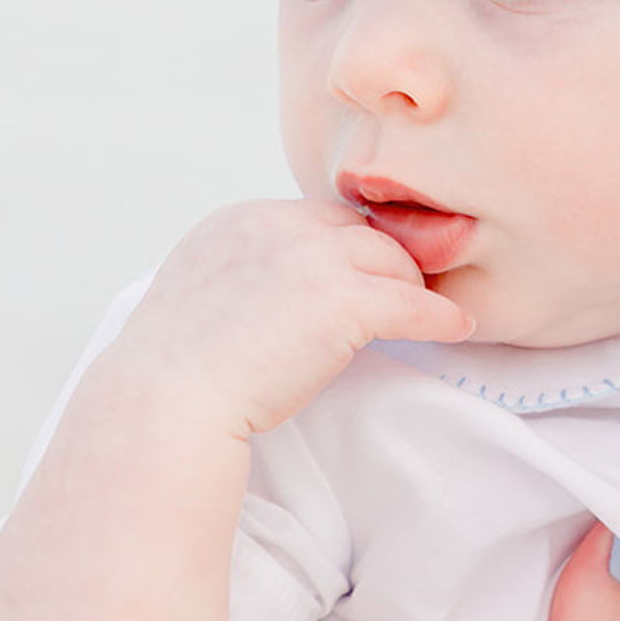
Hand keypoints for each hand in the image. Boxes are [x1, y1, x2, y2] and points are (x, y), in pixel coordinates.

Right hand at [112, 197, 473, 436]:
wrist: (164, 402)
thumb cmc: (170, 374)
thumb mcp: (196, 296)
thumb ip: (237, 278)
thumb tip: (269, 298)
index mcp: (237, 221)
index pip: (313, 219)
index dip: (342, 248)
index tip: (360, 274)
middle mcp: (277, 226)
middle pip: (357, 230)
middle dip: (384, 259)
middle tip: (407, 288)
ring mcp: (311, 259)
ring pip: (391, 258)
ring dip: (412, 284)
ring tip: (429, 308)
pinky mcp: (343, 302)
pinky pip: (413, 303)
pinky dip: (439, 317)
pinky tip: (455, 328)